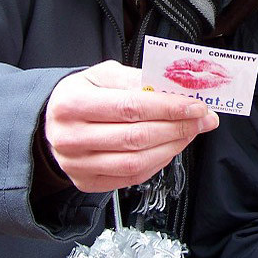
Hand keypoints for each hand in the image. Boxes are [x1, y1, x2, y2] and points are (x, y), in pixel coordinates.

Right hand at [45, 60, 218, 191]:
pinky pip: (131, 177)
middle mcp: (70, 138)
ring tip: (191, 131)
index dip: (168, 107)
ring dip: (173, 146)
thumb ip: (136, 79)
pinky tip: (172, 147)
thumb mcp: (102, 75)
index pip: (130, 107)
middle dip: (178, 127)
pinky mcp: (87, 182)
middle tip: (203, 119)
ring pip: (136, 161)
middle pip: (136, 137)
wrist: (53, 122)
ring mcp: (77, 165)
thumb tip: (174, 89)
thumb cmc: (83, 94)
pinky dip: (158, 162)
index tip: (196, 105)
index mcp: (72, 103)